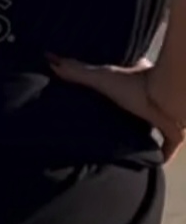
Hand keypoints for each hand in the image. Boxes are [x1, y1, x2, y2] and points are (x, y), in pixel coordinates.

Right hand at [48, 55, 185, 162]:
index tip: (107, 92)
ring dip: (144, 134)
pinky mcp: (174, 134)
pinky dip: (161, 156)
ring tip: (127, 145)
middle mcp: (155, 95)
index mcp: (140, 77)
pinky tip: (152, 165)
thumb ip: (77, 72)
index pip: (128, 76)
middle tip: (113, 123)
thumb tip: (50, 59)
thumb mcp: (102, 78)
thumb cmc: (139, 86)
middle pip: (140, 103)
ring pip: (155, 125)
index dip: (118, 83)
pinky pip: (168, 147)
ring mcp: (166, 115)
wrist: (171, 100)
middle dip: (129, 112)